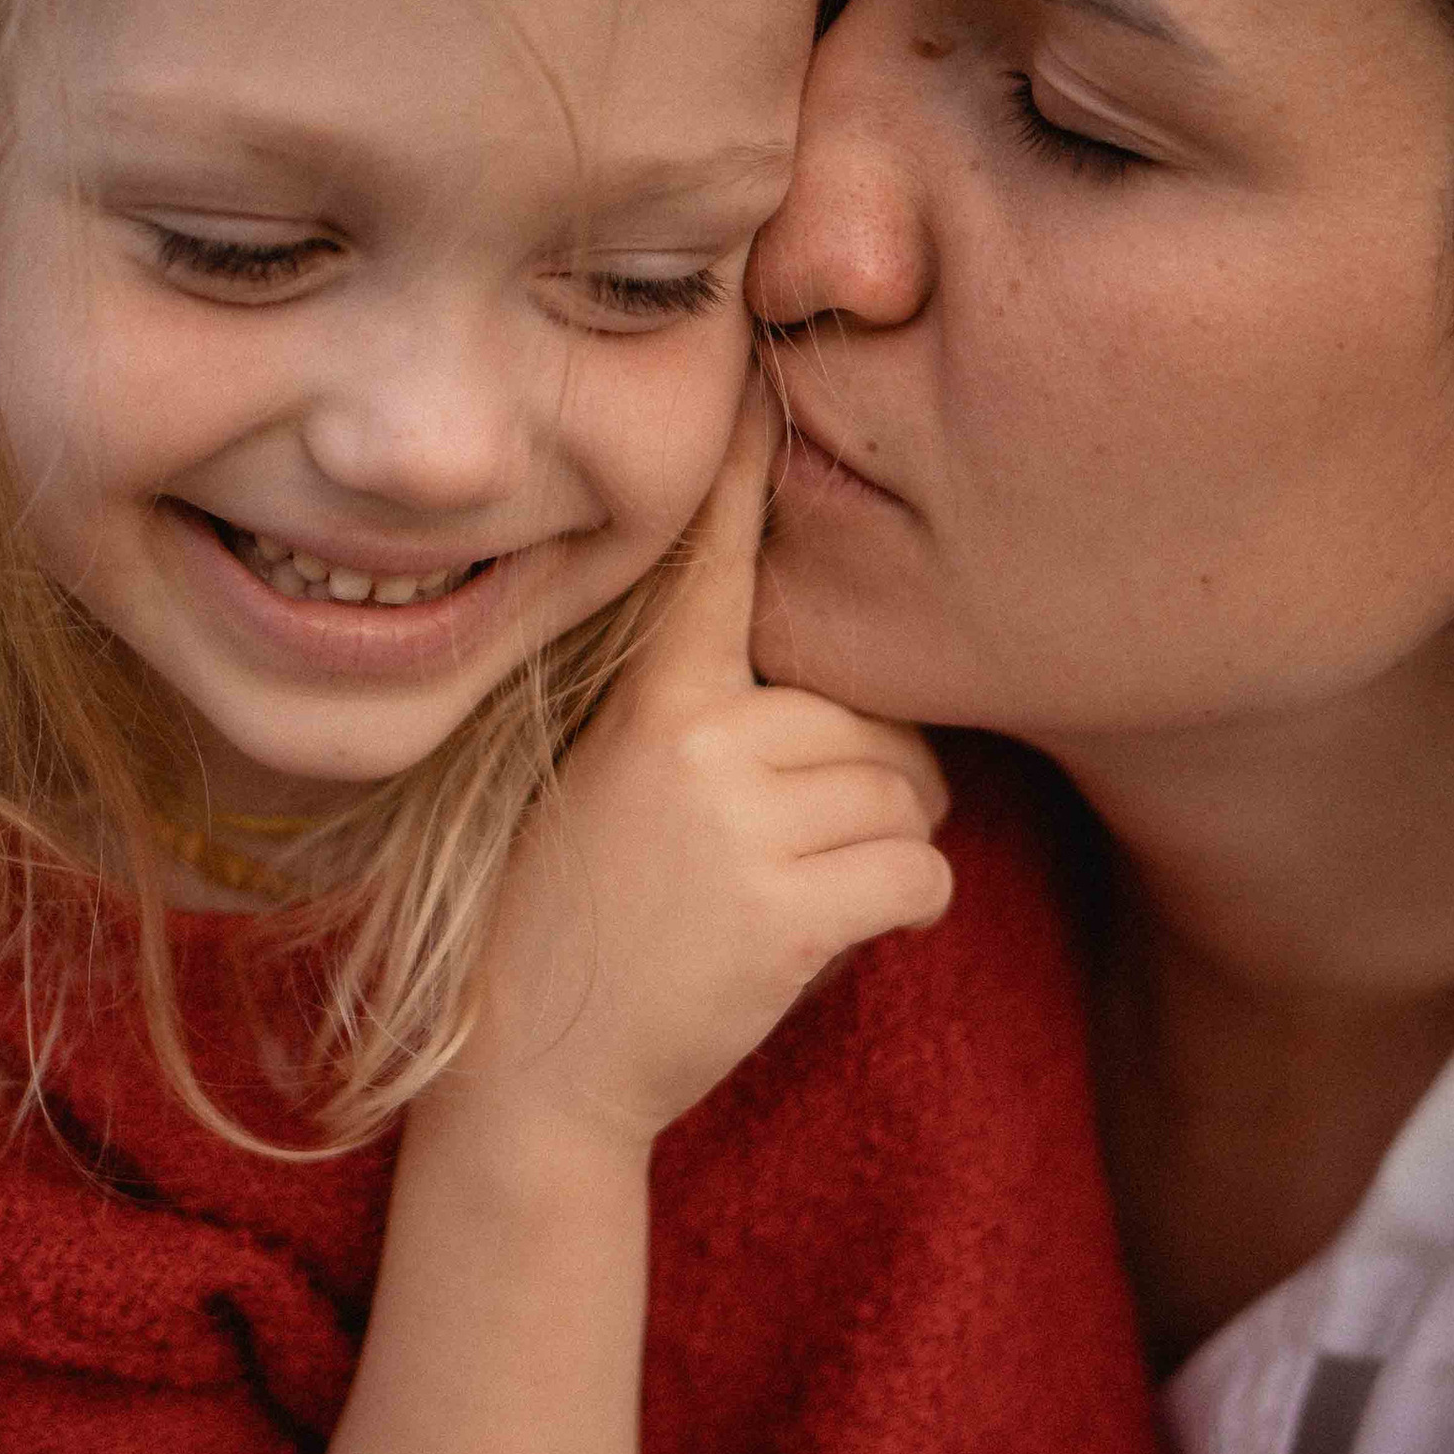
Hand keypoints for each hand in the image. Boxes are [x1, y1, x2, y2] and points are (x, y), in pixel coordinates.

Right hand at [456, 388, 954, 1146]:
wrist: (531, 1077)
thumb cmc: (580, 927)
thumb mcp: (609, 789)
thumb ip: (702, 724)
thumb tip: (840, 698)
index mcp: (649, 698)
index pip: (714, 561)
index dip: (749, 473)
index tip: (771, 376)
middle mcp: (697, 738)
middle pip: (875, 719)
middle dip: (873, 786)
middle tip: (793, 850)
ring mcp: (741, 821)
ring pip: (910, 795)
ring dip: (884, 853)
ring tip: (790, 899)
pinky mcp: (789, 906)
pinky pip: (922, 873)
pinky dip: (907, 909)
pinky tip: (829, 938)